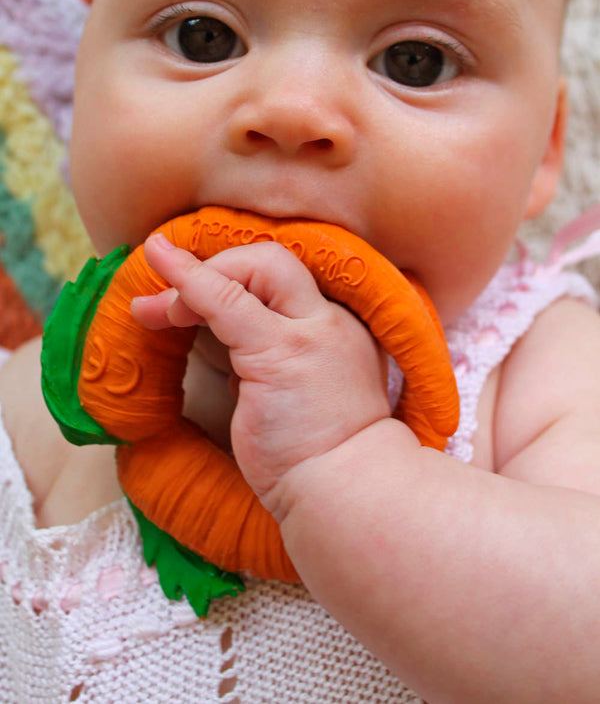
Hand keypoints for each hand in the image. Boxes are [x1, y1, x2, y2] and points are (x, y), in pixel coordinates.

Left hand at [131, 233, 389, 517]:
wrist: (348, 492)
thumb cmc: (319, 455)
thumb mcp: (297, 393)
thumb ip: (268, 363)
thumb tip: (222, 348)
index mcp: (336, 328)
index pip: (284, 280)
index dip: (234, 276)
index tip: (195, 294)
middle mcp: (330, 319)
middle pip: (273, 260)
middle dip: (217, 267)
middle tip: (170, 306)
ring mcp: (309, 331)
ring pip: (254, 268)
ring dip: (194, 279)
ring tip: (151, 309)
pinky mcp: (279, 351)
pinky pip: (226, 300)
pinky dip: (189, 282)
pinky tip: (160, 274)